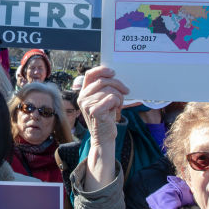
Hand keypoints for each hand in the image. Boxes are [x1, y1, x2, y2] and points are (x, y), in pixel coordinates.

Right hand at [78, 66, 128, 189]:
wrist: (103, 138)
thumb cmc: (105, 118)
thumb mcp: (103, 100)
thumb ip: (103, 88)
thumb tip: (112, 75)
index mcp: (83, 93)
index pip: (90, 74)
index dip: (102, 70)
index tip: (113, 72)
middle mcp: (82, 98)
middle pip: (103, 81)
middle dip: (118, 84)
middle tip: (126, 91)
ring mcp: (87, 104)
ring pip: (109, 90)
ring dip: (119, 96)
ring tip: (118, 104)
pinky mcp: (94, 111)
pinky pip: (111, 98)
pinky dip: (118, 102)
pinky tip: (116, 109)